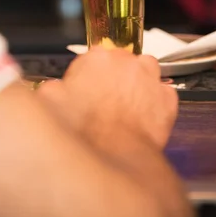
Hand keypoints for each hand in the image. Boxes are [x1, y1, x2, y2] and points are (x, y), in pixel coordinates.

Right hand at [38, 48, 177, 150]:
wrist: (114, 159)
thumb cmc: (84, 134)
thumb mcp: (49, 105)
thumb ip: (52, 88)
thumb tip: (54, 88)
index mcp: (96, 59)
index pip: (94, 57)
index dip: (89, 74)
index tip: (86, 87)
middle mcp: (126, 63)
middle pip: (121, 61)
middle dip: (114, 76)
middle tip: (105, 99)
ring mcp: (150, 79)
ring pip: (147, 70)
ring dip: (138, 82)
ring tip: (127, 103)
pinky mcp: (167, 100)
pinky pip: (163, 94)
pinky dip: (157, 103)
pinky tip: (145, 117)